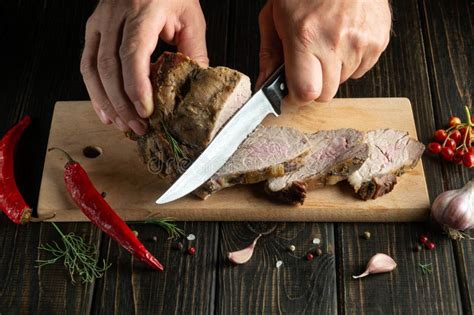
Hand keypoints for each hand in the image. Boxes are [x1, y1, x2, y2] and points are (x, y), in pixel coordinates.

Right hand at [80, 0, 207, 134]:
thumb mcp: (190, 18)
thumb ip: (194, 52)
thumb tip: (194, 87)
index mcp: (144, 11)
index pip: (133, 53)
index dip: (137, 86)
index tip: (146, 111)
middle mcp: (116, 16)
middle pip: (110, 66)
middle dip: (122, 103)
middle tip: (138, 126)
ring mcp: (100, 22)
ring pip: (93, 68)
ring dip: (106, 101)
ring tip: (121, 124)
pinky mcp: (93, 29)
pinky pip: (88, 64)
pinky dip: (95, 91)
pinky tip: (106, 109)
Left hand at [256, 0, 390, 103]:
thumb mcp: (274, 15)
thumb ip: (269, 54)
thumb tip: (265, 84)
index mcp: (305, 36)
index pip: (306, 93)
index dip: (297, 97)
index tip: (292, 91)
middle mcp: (335, 42)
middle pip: (326, 94)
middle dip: (314, 85)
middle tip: (308, 63)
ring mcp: (361, 42)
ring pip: (343, 81)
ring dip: (332, 71)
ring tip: (326, 42)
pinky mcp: (379, 40)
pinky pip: (361, 69)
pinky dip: (350, 61)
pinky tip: (343, 38)